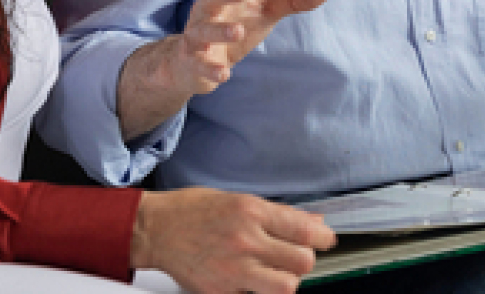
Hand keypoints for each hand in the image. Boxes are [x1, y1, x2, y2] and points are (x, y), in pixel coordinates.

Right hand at [117, 0, 331, 140]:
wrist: (196, 61)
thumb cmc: (235, 25)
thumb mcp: (265, 11)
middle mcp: (207, 10)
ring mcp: (196, 36)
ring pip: (201, 30)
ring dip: (218, 31)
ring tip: (238, 33)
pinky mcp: (191, 62)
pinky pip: (197, 64)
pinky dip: (209, 69)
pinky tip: (225, 74)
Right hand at [131, 188, 335, 293]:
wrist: (157, 229)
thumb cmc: (195, 210)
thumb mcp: (239, 200)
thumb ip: (277, 214)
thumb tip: (312, 221)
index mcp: (251, 211)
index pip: (303, 229)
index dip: (323, 237)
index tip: (327, 239)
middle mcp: (246, 240)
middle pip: (301, 262)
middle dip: (304, 259)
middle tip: (294, 255)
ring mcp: (234, 270)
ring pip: (286, 287)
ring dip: (286, 280)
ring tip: (275, 272)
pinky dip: (259, 292)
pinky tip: (250, 281)